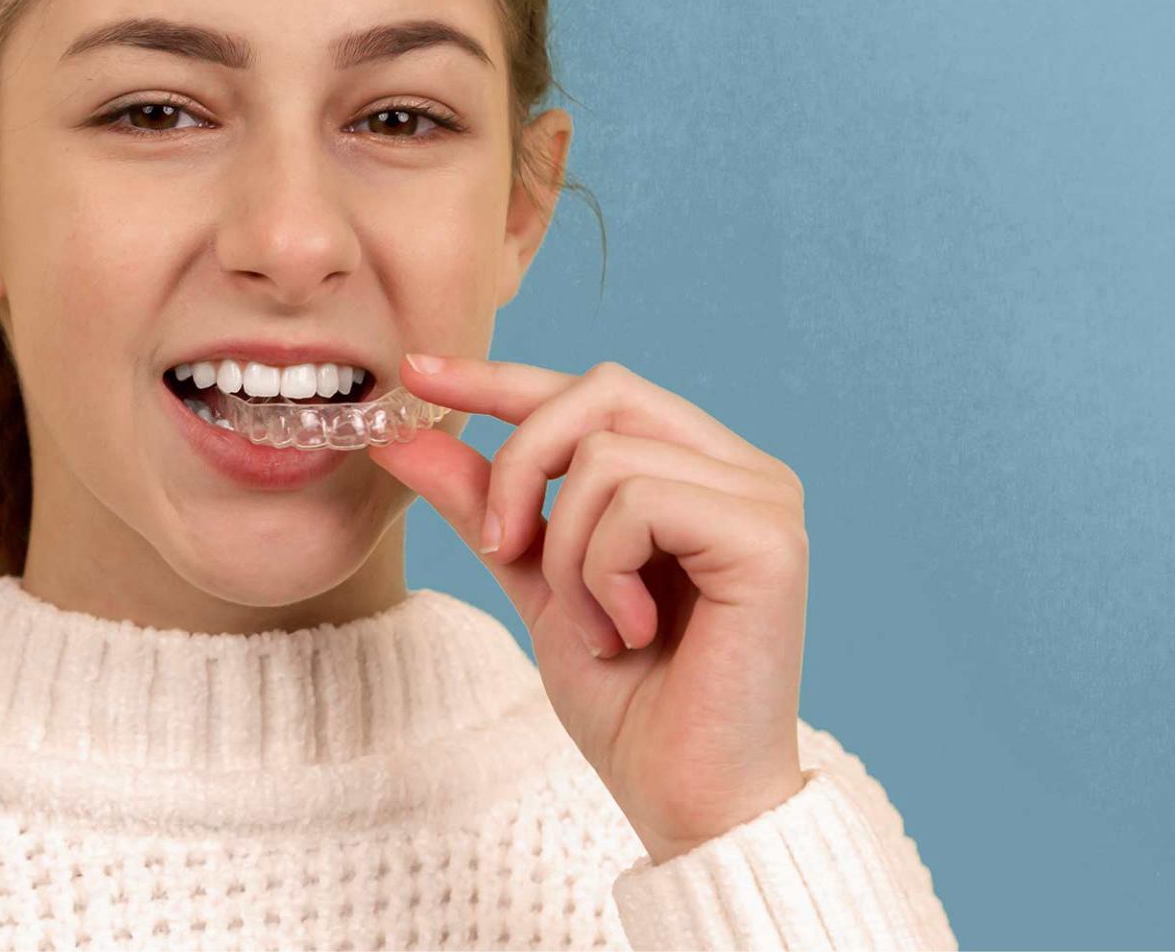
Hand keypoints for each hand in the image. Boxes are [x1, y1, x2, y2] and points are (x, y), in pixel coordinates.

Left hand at [367, 354, 811, 863]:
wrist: (685, 802)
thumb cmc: (631, 703)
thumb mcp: (537, 583)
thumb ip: (488, 504)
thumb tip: (404, 433)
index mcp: (698, 469)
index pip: (594, 391)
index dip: (502, 377)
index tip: (416, 373)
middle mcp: (742, 469)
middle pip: (601, 391)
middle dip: (523, 465)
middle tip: (502, 548)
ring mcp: (764, 497)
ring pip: (606, 457)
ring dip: (566, 553)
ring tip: (599, 627)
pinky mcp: (769, 536)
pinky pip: (638, 502)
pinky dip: (602, 572)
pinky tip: (632, 631)